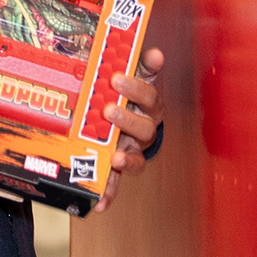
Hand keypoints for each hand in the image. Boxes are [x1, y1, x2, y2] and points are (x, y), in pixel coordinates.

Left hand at [93, 46, 163, 213]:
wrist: (128, 127)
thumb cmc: (129, 99)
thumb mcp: (135, 80)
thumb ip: (142, 67)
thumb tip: (156, 52)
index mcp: (148, 108)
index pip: (149, 96)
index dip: (136, 87)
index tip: (117, 76)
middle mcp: (144, 132)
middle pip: (144, 129)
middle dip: (127, 120)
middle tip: (108, 110)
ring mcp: (132, 152)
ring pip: (135, 158)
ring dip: (126, 160)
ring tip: (116, 159)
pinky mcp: (119, 169)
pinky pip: (116, 183)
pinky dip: (109, 194)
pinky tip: (100, 203)